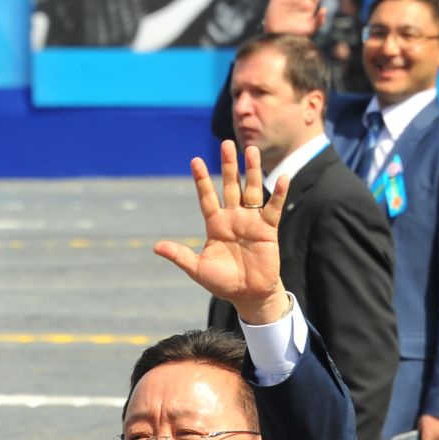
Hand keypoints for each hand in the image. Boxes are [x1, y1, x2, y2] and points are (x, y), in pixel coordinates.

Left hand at [154, 141, 289, 325]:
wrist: (249, 295)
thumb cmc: (223, 282)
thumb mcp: (198, 269)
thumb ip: (180, 256)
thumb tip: (156, 247)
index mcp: (215, 224)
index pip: (207, 197)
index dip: (201, 180)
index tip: (194, 161)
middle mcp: (233, 217)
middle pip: (230, 186)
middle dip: (228, 166)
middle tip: (226, 144)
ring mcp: (251, 221)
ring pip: (251, 190)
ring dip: (251, 171)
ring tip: (250, 150)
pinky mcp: (268, 229)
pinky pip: (273, 207)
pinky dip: (278, 193)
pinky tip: (282, 177)